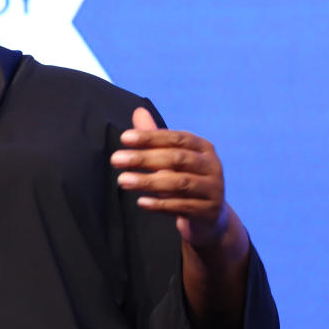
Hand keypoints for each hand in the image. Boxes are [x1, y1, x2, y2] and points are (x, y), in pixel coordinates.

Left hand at [110, 107, 227, 247]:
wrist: (209, 217)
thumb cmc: (186, 178)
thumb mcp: (172, 157)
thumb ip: (155, 137)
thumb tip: (138, 111)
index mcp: (203, 148)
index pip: (175, 138)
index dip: (150, 137)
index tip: (124, 138)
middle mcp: (212, 166)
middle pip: (176, 159)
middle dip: (144, 158)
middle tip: (115, 159)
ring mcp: (213, 190)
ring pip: (179, 183)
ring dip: (148, 181)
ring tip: (122, 180)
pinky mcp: (208, 212)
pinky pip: (182, 206)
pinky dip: (160, 204)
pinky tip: (141, 201)